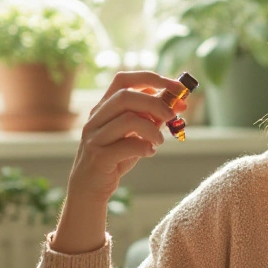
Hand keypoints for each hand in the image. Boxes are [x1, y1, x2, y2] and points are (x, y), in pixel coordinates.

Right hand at [68, 71, 187, 202]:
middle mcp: (96, 118)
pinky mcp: (99, 157)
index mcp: (104, 107)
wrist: (90, 188)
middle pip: (126, 96)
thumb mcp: (133, 134)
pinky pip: (127, 146)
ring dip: (152, 129)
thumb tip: (177, 103)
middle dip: (155, 103)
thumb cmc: (115, 158)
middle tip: (172, 116)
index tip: (177, 87)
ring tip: (159, 141)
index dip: (152, 78)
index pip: (124, 80)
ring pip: (128, 119)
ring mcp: (95, 137)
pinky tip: (150, 152)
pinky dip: (145, 147)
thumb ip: (151, 118)